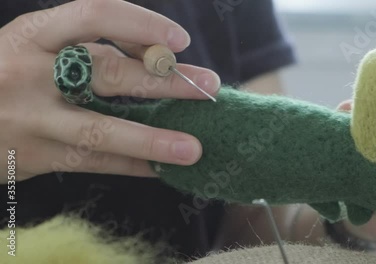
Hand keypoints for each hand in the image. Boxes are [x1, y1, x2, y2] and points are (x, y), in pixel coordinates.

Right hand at [0, 0, 219, 182]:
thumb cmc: (7, 74)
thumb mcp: (35, 46)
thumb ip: (85, 46)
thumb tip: (153, 55)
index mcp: (32, 34)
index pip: (95, 15)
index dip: (141, 25)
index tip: (179, 41)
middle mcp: (29, 73)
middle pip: (107, 73)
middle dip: (164, 80)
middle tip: (208, 86)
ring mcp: (31, 119)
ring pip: (99, 130)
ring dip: (152, 139)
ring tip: (194, 149)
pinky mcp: (34, 156)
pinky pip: (93, 163)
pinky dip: (132, 165)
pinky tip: (163, 168)